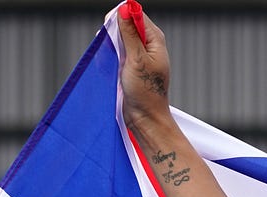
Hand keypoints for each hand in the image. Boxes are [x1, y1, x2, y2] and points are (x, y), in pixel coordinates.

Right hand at [117, 2, 170, 126]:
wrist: (144, 116)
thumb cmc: (145, 91)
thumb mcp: (136, 59)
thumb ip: (130, 34)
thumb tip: (125, 10)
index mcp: (155, 40)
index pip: (136, 14)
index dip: (122, 17)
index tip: (112, 28)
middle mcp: (148, 44)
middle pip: (126, 23)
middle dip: (115, 32)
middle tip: (114, 48)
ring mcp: (139, 53)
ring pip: (119, 36)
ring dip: (112, 44)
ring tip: (115, 60)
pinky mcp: (130, 62)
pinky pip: (116, 49)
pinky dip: (111, 53)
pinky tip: (111, 64)